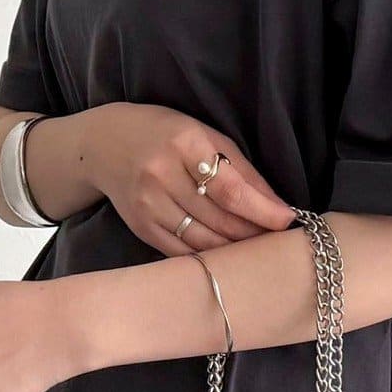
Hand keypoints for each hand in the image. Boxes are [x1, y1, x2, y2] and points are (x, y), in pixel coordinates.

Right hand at [74, 103, 294, 255]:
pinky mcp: (141, 227)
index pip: (230, 188)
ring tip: (257, 248)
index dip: (262, 210)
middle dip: (254, 232)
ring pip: (203, 241)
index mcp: (184, 144)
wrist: (104, 144)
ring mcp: (148, 205)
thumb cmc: (165, 134)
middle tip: (278, 238)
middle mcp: (162, 176)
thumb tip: (276, 206)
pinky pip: (182, 252)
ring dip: (235, 248)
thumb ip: (240, 169)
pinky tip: (227, 255)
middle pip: (219, 219)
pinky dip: (209, 256)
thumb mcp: (205, 135)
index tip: (287, 220)